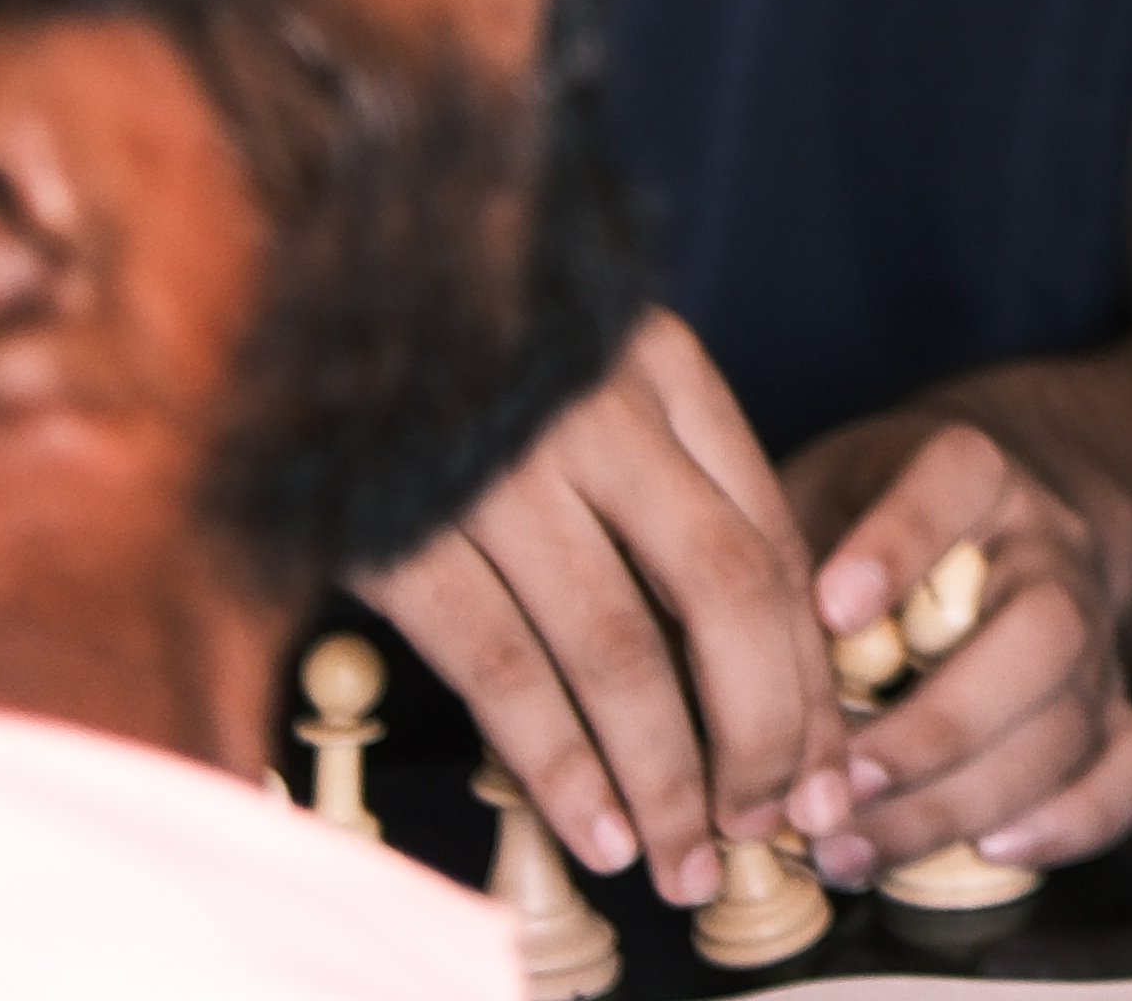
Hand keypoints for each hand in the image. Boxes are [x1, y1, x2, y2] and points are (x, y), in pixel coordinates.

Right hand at [358, 310, 836, 901]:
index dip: (806, 667)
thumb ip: (668, 475)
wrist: (309, 272)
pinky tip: (593, 826)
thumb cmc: (472, 354)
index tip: (823, 759)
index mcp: (664, 366)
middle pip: (726, 592)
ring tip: (686, 858)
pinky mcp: (408, 530)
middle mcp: (601, 413)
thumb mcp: (593, 374)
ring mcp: (504, 470)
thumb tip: (752, 640)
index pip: (771, 539)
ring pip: (621, 647)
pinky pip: (504, 668)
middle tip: (772, 823)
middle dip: (763, 729)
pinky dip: (559, 762)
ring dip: (665, 773)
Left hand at [781, 403, 1131, 876]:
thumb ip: (771, 562)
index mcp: (974, 471)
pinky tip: (987, 851)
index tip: (828, 610)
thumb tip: (704, 674)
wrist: (995, 518)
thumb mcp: (810, 495)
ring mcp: (1096, 631)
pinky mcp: (1117, 702)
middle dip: (938, 725)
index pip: (958, 482)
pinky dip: (1074, 819)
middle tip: (837, 784)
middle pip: (1042, 630)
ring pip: (1070, 718)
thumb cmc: (862, 519)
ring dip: (960, 799)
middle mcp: (1052, 547)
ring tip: (852, 848)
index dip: (900, 545)